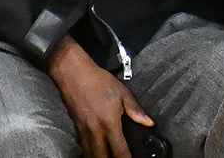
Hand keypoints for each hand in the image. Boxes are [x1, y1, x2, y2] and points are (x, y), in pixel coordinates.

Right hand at [48, 36, 153, 157]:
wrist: (75, 74)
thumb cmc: (98, 81)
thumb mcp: (123, 93)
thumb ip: (136, 110)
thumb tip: (149, 122)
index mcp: (109, 122)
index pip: (119, 150)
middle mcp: (95, 131)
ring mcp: (83, 131)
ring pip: (90, 155)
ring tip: (109, 157)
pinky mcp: (76, 129)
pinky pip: (83, 147)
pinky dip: (90, 152)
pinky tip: (96, 151)